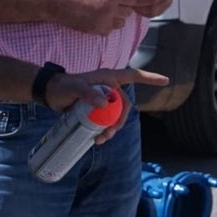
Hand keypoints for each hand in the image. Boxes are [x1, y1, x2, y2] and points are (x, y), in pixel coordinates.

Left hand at [44, 67, 168, 142]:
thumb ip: (87, 93)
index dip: (150, 78)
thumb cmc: (62, 87)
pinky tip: (97, 139)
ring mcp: (103, 98)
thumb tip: (103, 104)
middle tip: (109, 133)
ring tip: (100, 140)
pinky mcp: (95, 108)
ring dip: (112, 128)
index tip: (166, 81)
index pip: (133, 76)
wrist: (50, 93)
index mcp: (108, 78)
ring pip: (116, 115)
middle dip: (120, 120)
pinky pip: (106, 120)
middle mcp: (109, 87)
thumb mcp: (74, 88)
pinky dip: (104, 130)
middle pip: (124, 105)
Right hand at [53, 0, 138, 33]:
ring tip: (106, 9)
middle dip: (124, 6)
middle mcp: (110, 10)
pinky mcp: (95, 31)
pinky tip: (98, 17)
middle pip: (129, 11)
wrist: (56, 1)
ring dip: (117, 17)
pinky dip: (107, 25)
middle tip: (113, 0)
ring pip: (121, 23)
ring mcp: (103, 22)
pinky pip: (109, 30)